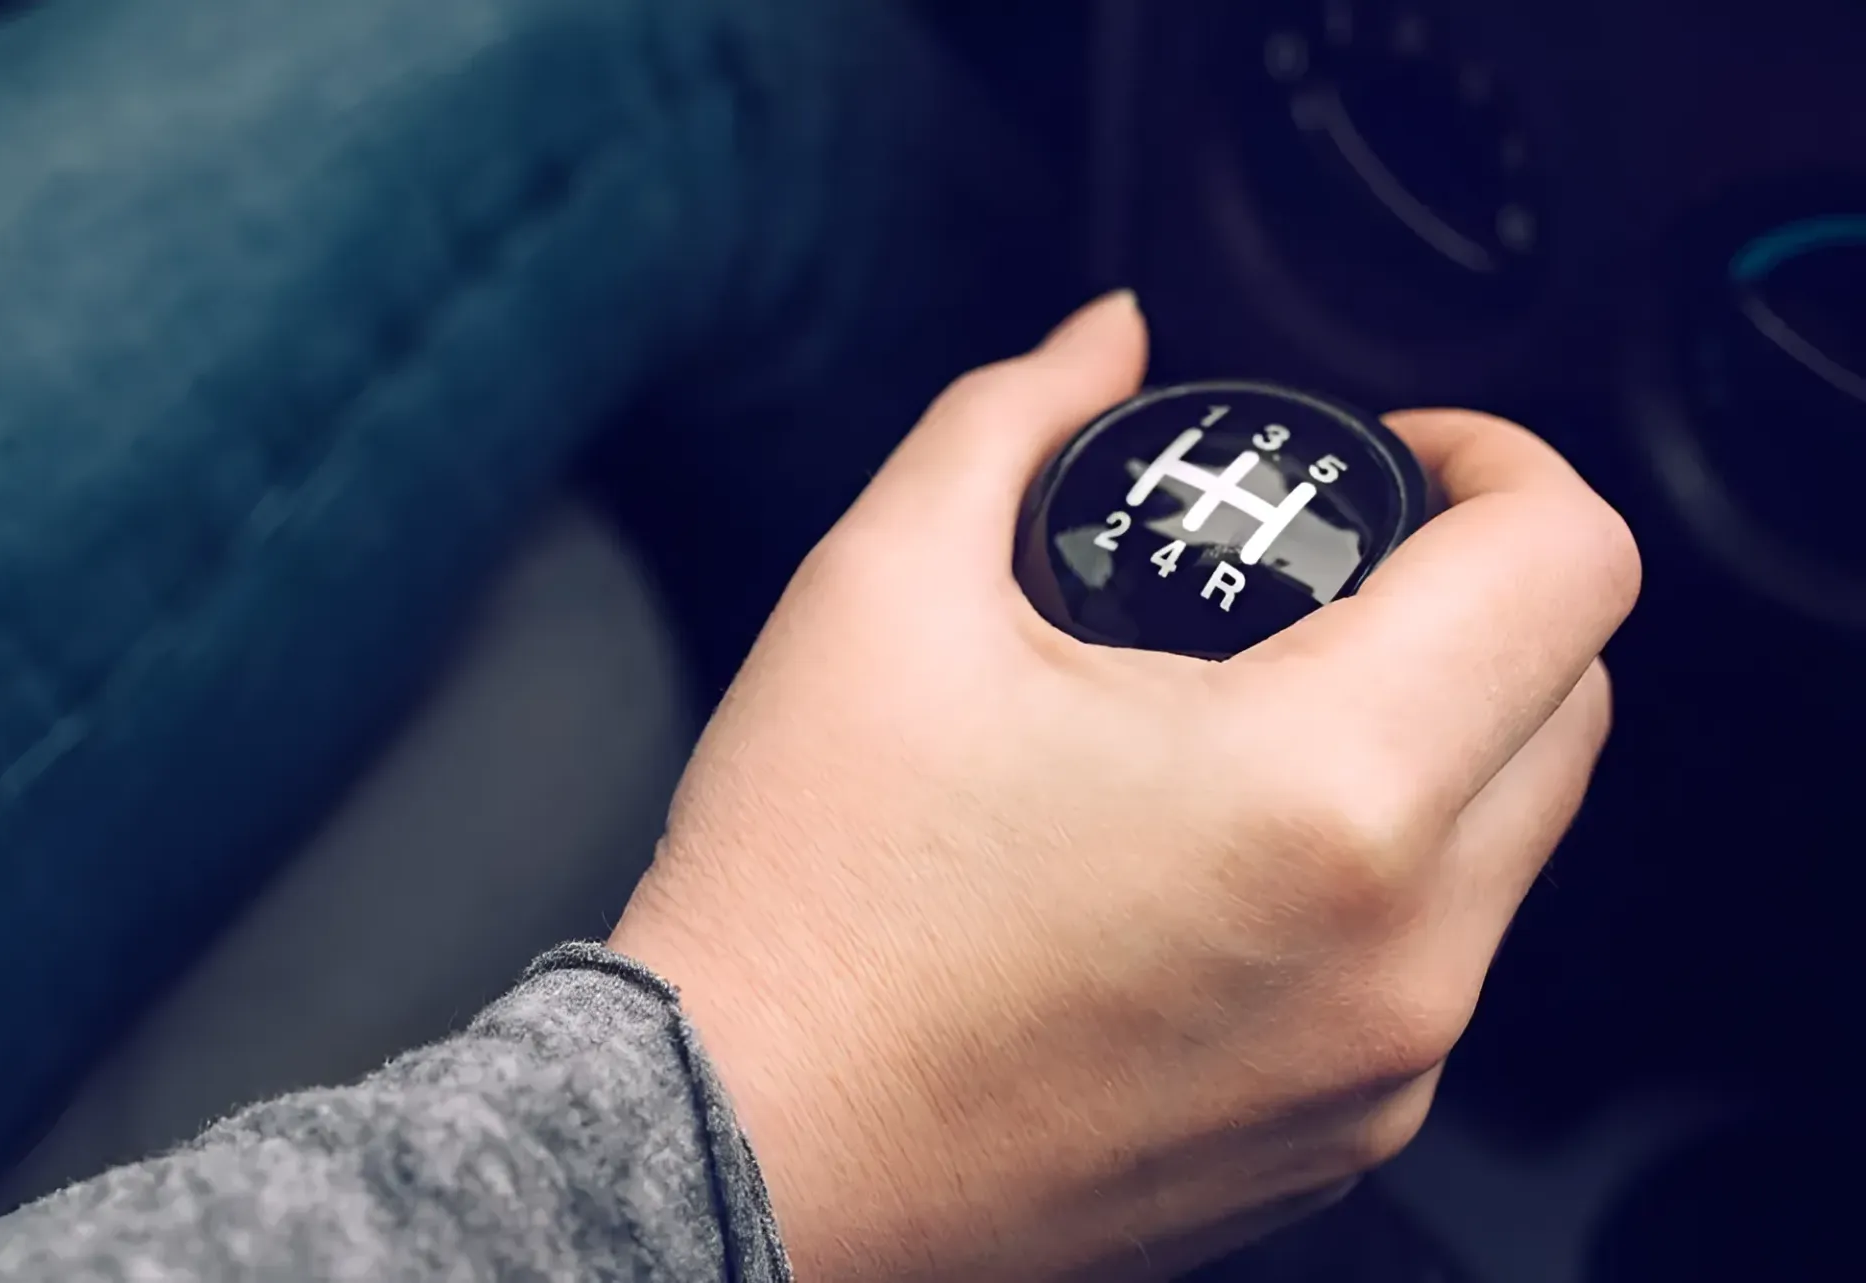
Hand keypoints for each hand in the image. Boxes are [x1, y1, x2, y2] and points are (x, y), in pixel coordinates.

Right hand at [610, 292, 1640, 1281]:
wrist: (735, 1149)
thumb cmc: (800, 902)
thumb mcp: (880, 591)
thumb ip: (1014, 416)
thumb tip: (1105, 336)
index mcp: (1317, 793)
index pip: (1566, 565)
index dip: (1499, 459)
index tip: (1397, 460)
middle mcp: (1398, 956)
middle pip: (1571, 701)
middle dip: (1477, 597)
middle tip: (1320, 577)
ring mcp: (1381, 1071)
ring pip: (1515, 840)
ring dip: (1436, 736)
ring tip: (1250, 716)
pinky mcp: (1339, 1141)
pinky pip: (1434, 960)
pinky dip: (1377, 875)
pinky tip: (1219, 857)